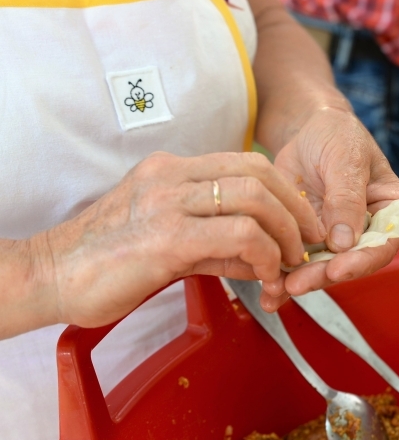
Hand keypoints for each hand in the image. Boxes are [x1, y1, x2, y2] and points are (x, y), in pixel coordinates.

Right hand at [33, 151, 324, 331]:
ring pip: (256, 198)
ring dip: (287, 233)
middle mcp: (172, 176)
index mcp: (172, 170)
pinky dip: (266, 254)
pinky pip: (240, 234)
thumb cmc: (106, 262)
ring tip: (291, 263)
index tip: (300, 223)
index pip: (246, 164)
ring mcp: (169, 202)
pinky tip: (267, 275)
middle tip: (310, 243)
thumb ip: (218, 244)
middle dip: (296, 209)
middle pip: (260, 174)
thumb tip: (265, 257)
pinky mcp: (167, 237)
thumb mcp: (170, 242)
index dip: (284, 193)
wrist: (48, 275)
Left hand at [261, 106, 398, 310]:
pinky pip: (300, 265)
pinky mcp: (310, 241)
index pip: (383, 244)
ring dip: (300, 283)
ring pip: (323, 270)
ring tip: (276, 290)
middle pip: (351, 263)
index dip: (362, 261)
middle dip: (323, 277)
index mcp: (390, 210)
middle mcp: (368, 230)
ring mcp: (338, 239)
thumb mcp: (345, 158)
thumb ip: (347, 198)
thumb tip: (344, 242)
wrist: (307, 131)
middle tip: (297, 284)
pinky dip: (283, 279)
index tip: (338, 269)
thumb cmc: (337, 135)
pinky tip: (269, 292)